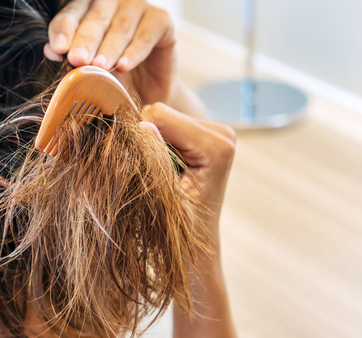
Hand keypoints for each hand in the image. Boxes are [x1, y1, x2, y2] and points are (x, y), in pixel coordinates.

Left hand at [46, 0, 175, 104]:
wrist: (147, 91)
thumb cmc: (112, 75)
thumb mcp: (88, 69)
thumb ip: (69, 57)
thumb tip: (51, 49)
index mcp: (86, 5)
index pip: (72, 12)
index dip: (64, 29)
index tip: (58, 48)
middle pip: (96, 17)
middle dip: (85, 40)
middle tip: (78, 59)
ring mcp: (137, 5)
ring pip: (121, 25)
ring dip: (109, 47)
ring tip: (100, 67)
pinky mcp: (161, 18)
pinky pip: (147, 33)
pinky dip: (135, 50)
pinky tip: (125, 65)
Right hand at [140, 103, 235, 240]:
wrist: (198, 249)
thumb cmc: (182, 232)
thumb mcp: (165, 199)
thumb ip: (156, 160)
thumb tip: (143, 124)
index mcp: (217, 147)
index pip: (160, 115)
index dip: (140, 137)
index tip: (140, 167)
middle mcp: (222, 133)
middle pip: (161, 112)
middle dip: (147, 138)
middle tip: (152, 173)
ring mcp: (216, 132)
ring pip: (161, 116)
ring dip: (152, 141)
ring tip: (160, 173)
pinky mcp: (206, 134)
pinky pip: (166, 124)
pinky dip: (158, 142)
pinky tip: (166, 167)